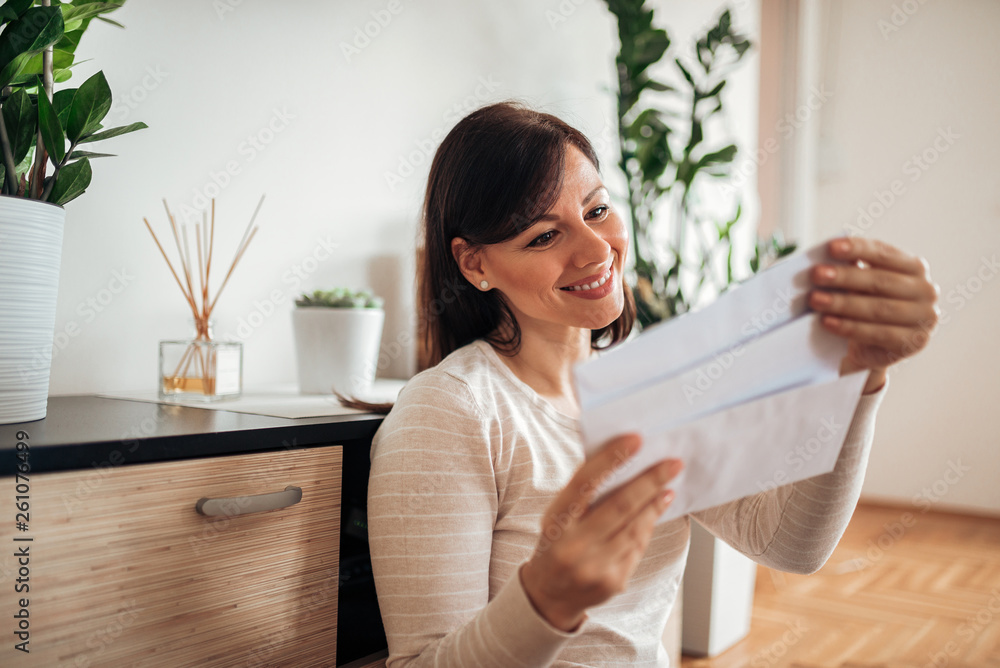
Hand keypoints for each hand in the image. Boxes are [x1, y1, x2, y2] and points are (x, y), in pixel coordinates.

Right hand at [519, 434, 681, 631]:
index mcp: (555, 520)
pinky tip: (655, 511)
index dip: (611, 458)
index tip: (637, 439)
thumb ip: (582, 493)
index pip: (585, 482)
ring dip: (655, 504)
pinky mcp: (613, 582)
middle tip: (673, 463)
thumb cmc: (557, 542)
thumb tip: (619, 457)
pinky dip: (648, 526)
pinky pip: (638, 548)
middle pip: (620, 506)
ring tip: (669, 486)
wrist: (548, 596)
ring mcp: (594, 567)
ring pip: (635, 528)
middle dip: (650, 481)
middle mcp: (572, 545)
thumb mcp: (558, 516)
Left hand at [809, 237, 939, 393]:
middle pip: (880, 281)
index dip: (857, 249)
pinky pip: (878, 334)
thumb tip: (826, 260)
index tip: (831, 247)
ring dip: (843, 303)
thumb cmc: (864, 307)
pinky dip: (849, 327)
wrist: (872, 348)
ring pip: (878, 308)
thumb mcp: (860, 286)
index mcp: (914, 267)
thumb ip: (852, 271)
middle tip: (816, 274)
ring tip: (815, 299)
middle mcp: (925, 290)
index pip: (884, 253)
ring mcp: (924, 318)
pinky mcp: (914, 342)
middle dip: (845, 277)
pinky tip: (827, 322)